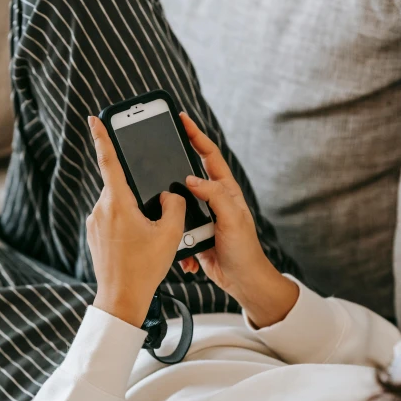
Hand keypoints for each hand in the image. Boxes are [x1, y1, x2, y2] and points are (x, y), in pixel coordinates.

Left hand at [87, 116, 185, 327]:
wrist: (121, 298)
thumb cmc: (145, 267)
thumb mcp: (171, 234)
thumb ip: (175, 205)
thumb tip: (169, 195)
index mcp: (118, 203)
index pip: (108, 161)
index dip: (102, 137)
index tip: (94, 119)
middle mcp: (101, 209)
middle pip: (121, 187)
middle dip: (138, 194)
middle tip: (153, 219)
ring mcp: (95, 223)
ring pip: (118, 205)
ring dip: (134, 213)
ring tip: (146, 241)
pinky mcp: (94, 236)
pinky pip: (112, 220)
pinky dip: (126, 226)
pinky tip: (137, 246)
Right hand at [178, 113, 298, 327]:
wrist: (242, 280)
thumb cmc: (244, 250)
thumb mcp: (232, 219)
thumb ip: (214, 195)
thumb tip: (191, 178)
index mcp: (225, 189)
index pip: (208, 154)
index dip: (195, 135)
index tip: (182, 119)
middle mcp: (213, 199)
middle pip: (188, 175)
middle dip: (173, 170)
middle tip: (155, 157)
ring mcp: (202, 217)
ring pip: (178, 205)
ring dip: (172, 214)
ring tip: (166, 218)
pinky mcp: (194, 234)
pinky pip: (177, 230)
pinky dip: (176, 240)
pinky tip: (183, 254)